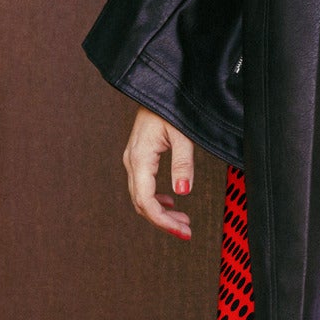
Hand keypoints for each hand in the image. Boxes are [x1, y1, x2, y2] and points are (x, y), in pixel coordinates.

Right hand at [123, 108, 194, 239]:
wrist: (158, 86)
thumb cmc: (170, 105)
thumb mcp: (182, 135)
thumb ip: (183, 163)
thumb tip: (183, 192)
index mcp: (140, 158)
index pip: (146, 201)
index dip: (163, 221)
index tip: (183, 231)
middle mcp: (132, 161)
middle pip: (142, 203)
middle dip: (164, 221)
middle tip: (187, 232)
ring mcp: (133, 159)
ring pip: (141, 196)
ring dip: (161, 212)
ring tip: (183, 222)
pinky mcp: (139, 157)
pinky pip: (142, 185)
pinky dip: (156, 199)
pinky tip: (171, 202)